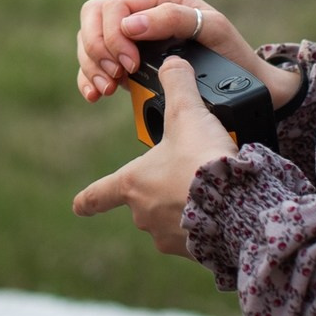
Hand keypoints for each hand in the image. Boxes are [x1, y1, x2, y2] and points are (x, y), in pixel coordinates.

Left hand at [73, 55, 231, 253]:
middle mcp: (144, 215)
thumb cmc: (203, 160)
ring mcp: (167, 236)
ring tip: (208, 189)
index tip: (77, 205)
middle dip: (161, 189)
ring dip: (184, 206)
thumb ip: (177, 85)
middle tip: (186, 173)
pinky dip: (203, 223)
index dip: (87, 199)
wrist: (238, 205)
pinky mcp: (193, 253)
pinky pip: (193, 235)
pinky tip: (222, 209)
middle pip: (143, 201)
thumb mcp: (188, 114)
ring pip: (170, 218)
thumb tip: (172, 63)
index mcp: (133, 184)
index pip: (99, 194)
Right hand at [77, 0, 289, 103]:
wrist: (245, 87)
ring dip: (91, 65)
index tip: (130, 63)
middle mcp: (142, 13)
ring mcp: (131, 38)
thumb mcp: (213, 29)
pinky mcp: (126, 62)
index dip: (113, 34)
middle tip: (117, 74)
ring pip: (88, 40)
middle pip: (93, 17)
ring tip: (108, 88)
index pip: (115, 5)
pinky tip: (96, 94)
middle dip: (97, 48)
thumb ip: (173, 19)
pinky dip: (87, 78)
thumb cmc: (233, 53)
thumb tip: (130, 24)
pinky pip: (93, 63)